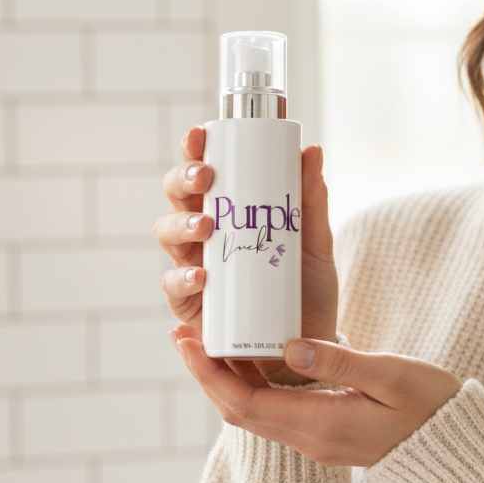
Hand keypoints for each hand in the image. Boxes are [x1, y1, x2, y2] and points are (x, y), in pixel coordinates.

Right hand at [155, 125, 338, 387]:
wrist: (309, 348)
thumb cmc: (307, 291)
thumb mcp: (315, 243)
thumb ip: (312, 200)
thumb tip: (311, 150)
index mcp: (229, 212)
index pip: (204, 173)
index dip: (195, 150)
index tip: (200, 134)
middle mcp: (205, 236)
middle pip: (178, 198)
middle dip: (183, 181)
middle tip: (205, 178)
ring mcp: (194, 268)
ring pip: (168, 236)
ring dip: (181, 225)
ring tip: (205, 226)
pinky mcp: (192, 307)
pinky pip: (175, 287)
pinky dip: (183, 278)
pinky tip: (201, 276)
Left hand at [170, 323, 462, 467]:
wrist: (454, 446)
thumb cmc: (430, 404)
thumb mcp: (390, 374)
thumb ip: (338, 361)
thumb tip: (287, 346)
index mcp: (320, 424)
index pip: (244, 404)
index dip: (209, 373)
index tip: (186, 341)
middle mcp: (310, 438)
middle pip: (240, 411)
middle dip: (207, 374)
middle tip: (183, 335)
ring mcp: (317, 440)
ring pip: (255, 412)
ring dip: (228, 380)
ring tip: (209, 342)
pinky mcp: (327, 433)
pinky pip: (275, 412)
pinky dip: (254, 386)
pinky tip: (253, 359)